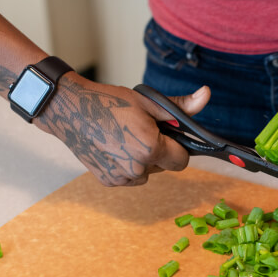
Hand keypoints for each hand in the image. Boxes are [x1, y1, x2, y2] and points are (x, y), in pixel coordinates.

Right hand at [35, 73, 210, 185]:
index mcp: (150, 149)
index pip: (182, 160)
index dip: (177, 146)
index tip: (166, 134)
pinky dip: (127, 166)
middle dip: (160, 152)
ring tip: (126, 138)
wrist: (70, 110)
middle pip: (165, 167)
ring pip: (147, 173)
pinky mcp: (108, 182)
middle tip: (142, 132)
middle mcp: (137, 169)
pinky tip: (114, 147)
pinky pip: (129, 177)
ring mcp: (121, 178)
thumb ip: (180, 106)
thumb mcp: (148, 102)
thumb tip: (207, 94)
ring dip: (143, 161)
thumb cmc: (110, 102)